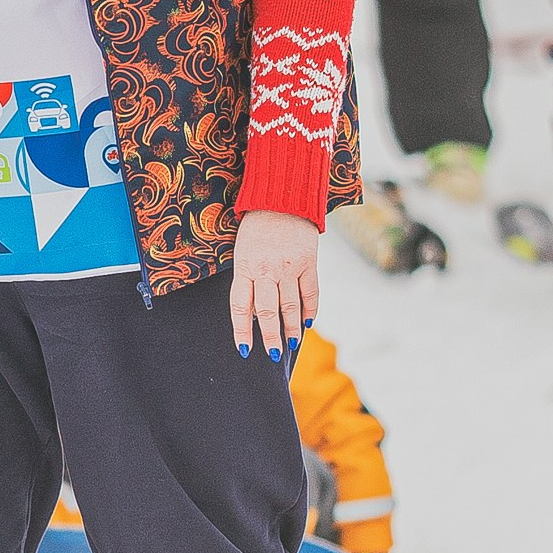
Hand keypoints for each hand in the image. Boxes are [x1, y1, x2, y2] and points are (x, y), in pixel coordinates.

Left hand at [231, 211, 319, 360]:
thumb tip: (256, 315)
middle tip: (274, 354)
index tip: (244, 350)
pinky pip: (311, 292)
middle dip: (270, 337)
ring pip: (291, 305)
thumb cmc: (257, 228)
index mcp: (246, 267)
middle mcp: (266, 269)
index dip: (242, 330)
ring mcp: (289, 266)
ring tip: (292, 344)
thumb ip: (249, 281)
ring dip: (291, 328)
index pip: (241, 306)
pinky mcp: (308, 261)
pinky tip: (308, 322)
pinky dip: (310, 309)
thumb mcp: (243, 252)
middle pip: (268, 311)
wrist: (282, 198)